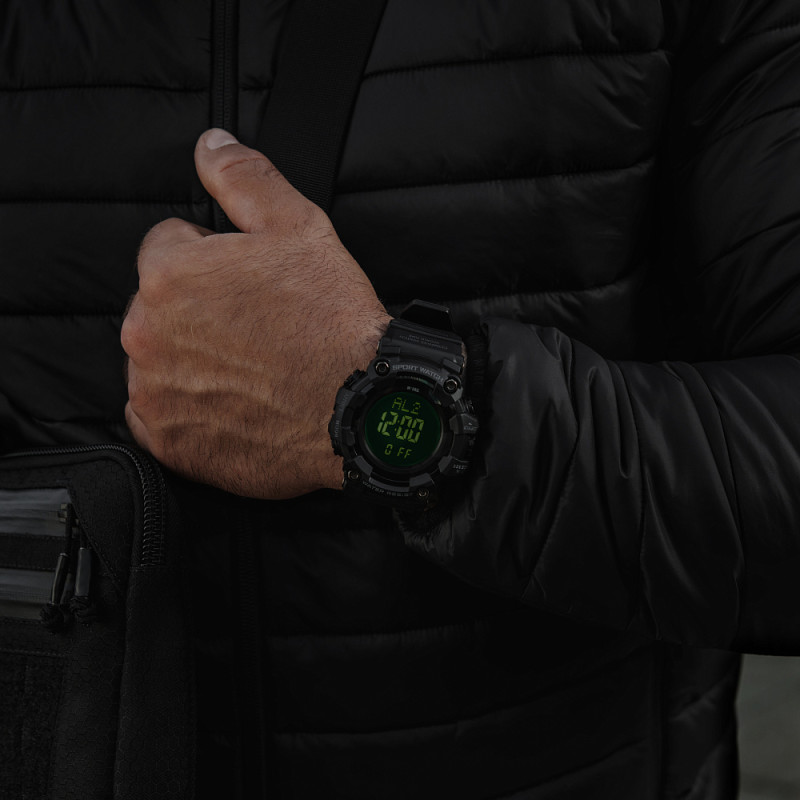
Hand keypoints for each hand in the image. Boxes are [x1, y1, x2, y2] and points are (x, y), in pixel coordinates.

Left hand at [121, 129, 390, 497]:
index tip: (249, 285)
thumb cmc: (332, 321)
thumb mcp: (299, 227)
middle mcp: (147, 333)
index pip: (168, 246)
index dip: (213, 260)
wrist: (359, 409)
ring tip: (252, 367)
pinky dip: (187, 409)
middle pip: (160, 306)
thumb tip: (211, 144)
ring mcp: (155, 391)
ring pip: (160, 359)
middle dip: (198, 310)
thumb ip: (244, 178)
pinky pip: (160, 415)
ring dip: (193, 358)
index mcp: (170, 274)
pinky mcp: (169, 440)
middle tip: (257, 327)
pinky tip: (234, 402)